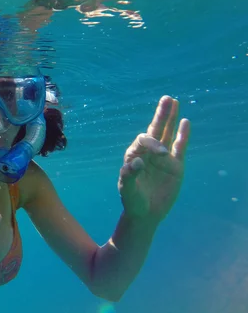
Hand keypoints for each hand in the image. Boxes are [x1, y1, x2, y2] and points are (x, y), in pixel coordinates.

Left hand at [118, 96, 190, 221]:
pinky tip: (185, 122)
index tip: (160, 154)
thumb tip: (138, 161)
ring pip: (167, 134)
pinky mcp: (175, 166)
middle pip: (155, 129)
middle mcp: (148, 153)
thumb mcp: (127, 190)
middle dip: (161, 115)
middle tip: (166, 99)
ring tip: (173, 101)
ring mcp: (163, 158)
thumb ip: (129, 176)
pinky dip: (183, 135)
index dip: (152, 143)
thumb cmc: (132, 201)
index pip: (144, 140)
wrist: (145, 213)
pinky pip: (180, 147)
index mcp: (134, 155)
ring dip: (170, 119)